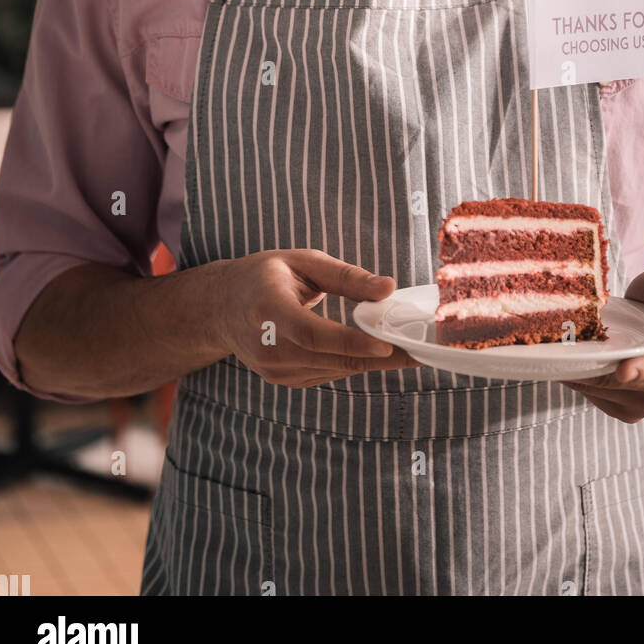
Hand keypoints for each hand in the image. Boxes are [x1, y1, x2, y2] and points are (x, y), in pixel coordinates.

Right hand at [216, 249, 421, 387]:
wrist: (220, 308)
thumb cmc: (264, 276)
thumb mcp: (302, 261)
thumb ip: (346, 276)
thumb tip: (388, 289)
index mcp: (268, 309)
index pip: (314, 333)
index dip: (353, 343)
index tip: (389, 345)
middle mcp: (268, 348)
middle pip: (333, 358)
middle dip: (381, 355)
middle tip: (422, 347)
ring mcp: (274, 370)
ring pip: (336, 370)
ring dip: (373, 361)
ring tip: (410, 347)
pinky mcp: (284, 381)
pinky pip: (329, 374)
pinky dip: (354, 362)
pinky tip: (376, 351)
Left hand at [562, 269, 643, 422]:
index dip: (643, 369)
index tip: (623, 371)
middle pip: (630, 384)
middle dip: (598, 371)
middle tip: (566, 356)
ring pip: (611, 394)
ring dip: (586, 378)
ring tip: (566, 356)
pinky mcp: (632, 409)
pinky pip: (602, 401)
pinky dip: (584, 385)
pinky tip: (574, 366)